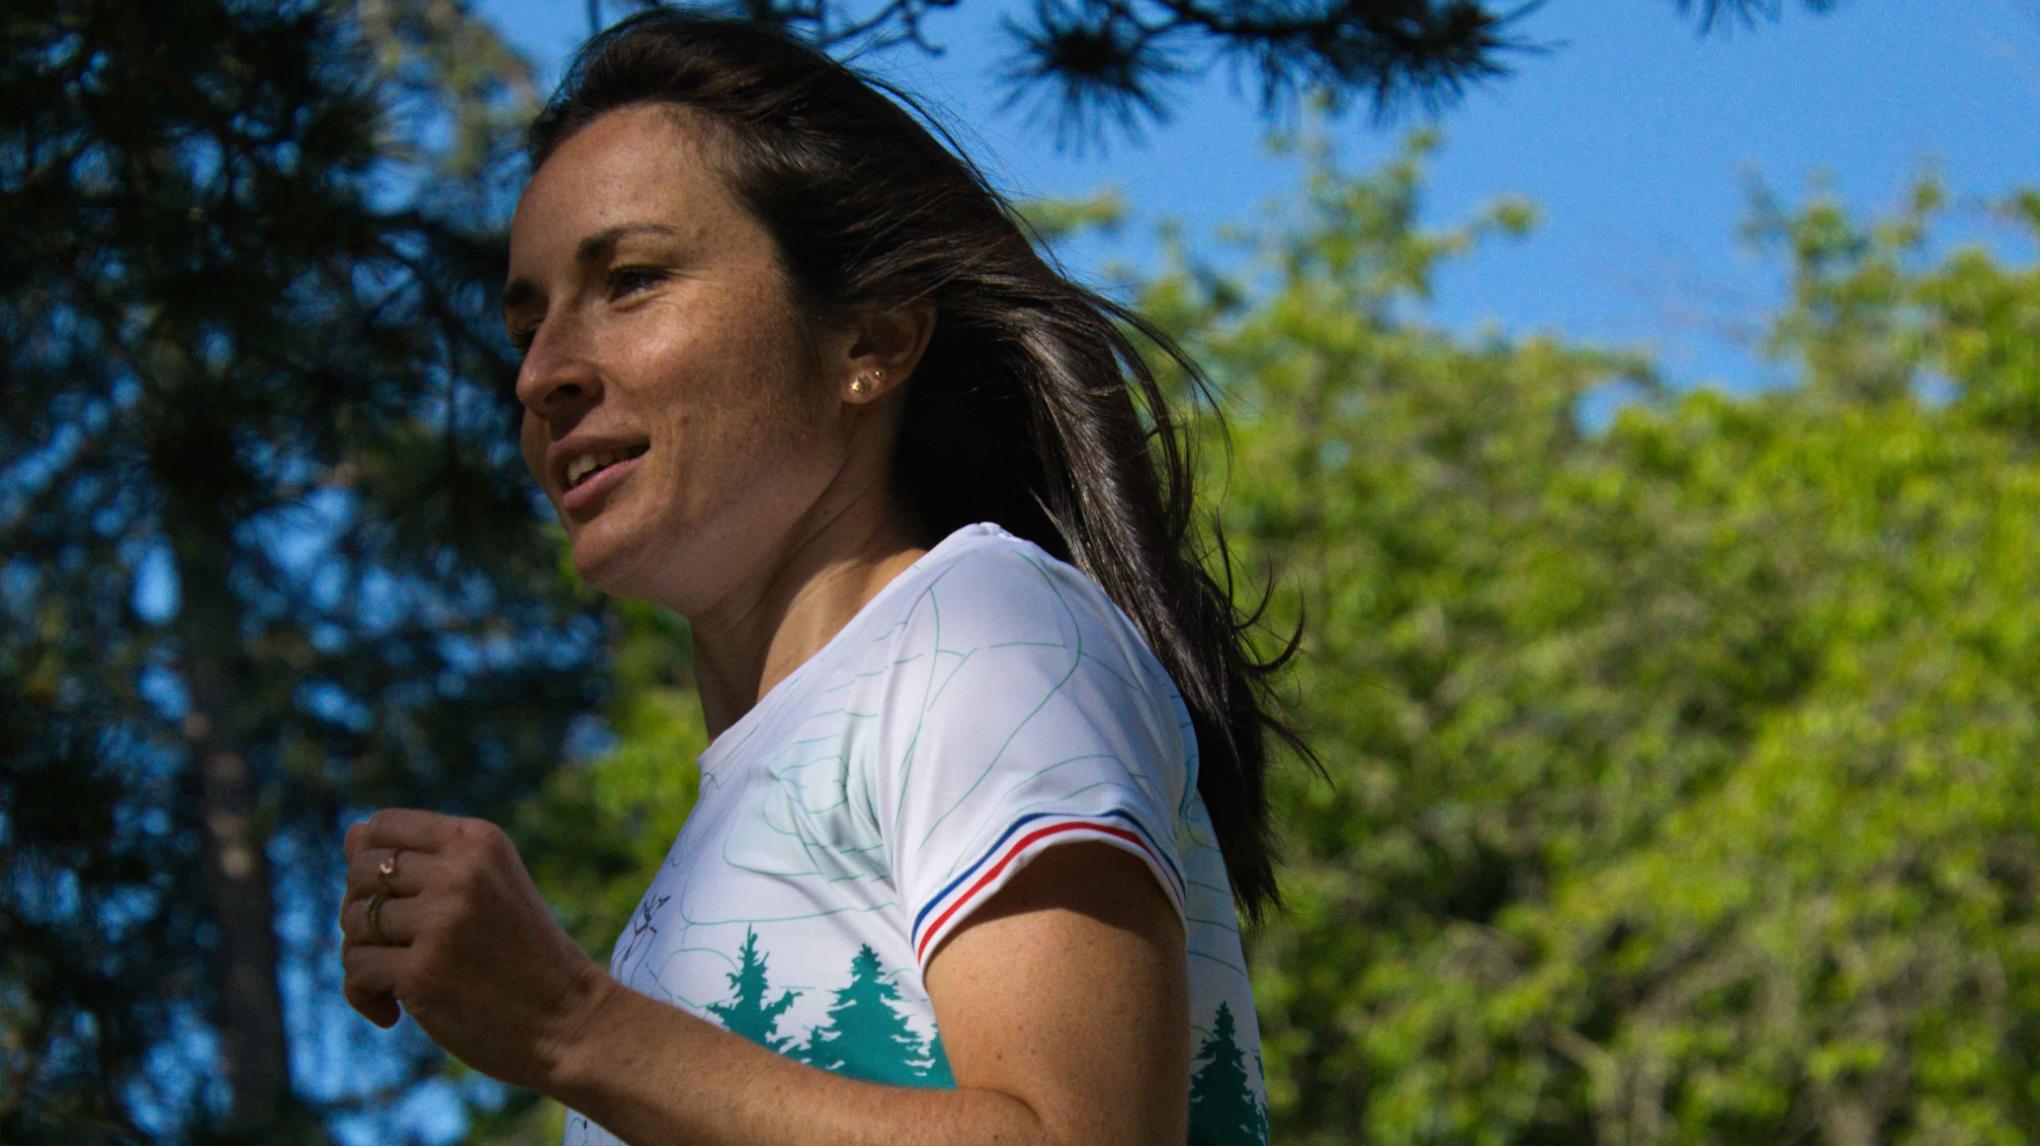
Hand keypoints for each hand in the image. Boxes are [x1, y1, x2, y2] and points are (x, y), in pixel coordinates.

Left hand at [338, 808, 611, 1091]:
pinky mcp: (423, 970)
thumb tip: (351, 832)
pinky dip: (364, 995)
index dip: (368, 862)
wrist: (570, 1020)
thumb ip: (422, 859)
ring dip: (365, 955)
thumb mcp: (485, 887)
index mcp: (479, 840)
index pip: (384, 826)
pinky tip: (394, 1013)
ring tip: (397, 980)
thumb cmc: (523, 955)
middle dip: (362, 912)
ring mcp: (442, 920)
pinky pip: (356, 968)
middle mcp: (461, 871)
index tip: (392, 903)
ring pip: (353, 921)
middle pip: (361, 872)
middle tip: (392, 947)